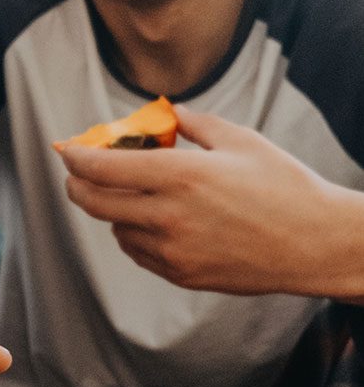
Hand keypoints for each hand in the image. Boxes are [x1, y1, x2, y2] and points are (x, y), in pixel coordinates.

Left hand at [58, 104, 344, 294]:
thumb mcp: (240, 139)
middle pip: (94, 203)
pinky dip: (135, 236)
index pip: (102, 168)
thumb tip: (166, 112)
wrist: (319, 244)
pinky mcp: (184, 274)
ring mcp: (175, 250)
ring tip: (131, 195)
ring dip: (113, 211)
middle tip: (79, 175)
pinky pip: (140, 253)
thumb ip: (194, 123)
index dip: (75, 158)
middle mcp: (169, 215)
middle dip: (77, 185)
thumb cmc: (284, 185)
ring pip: (116, 230)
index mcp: (180, 175)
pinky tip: (153, 222)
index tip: (66, 150)